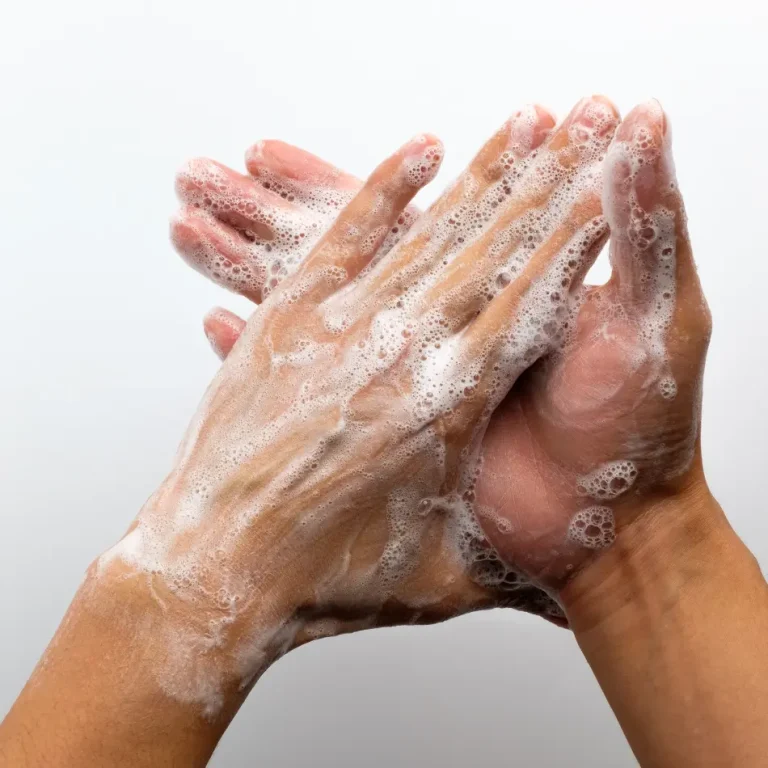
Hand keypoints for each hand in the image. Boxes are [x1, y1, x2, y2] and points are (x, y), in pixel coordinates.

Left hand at [174, 100, 710, 596]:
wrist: (218, 571)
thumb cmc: (328, 584)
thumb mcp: (440, 581)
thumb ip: (502, 555)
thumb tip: (548, 554)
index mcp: (448, 411)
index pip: (530, 307)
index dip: (572, 245)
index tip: (605, 195)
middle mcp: (401, 357)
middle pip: (490, 255)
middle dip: (545, 189)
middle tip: (584, 134)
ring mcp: (340, 330)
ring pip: (425, 236)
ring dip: (481, 177)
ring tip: (525, 126)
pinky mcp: (288, 321)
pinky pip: (342, 238)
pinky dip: (381, 191)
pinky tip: (420, 151)